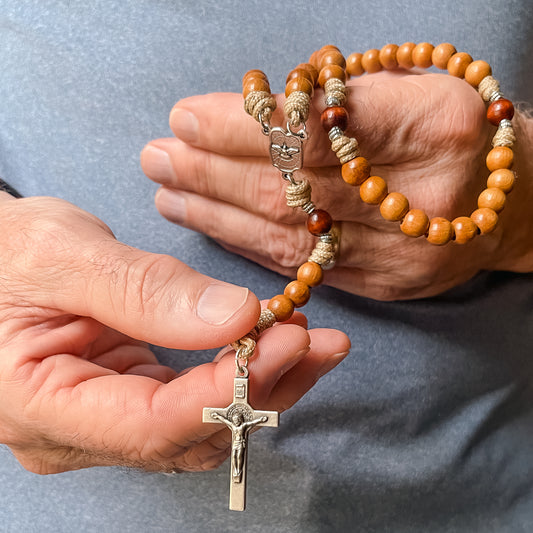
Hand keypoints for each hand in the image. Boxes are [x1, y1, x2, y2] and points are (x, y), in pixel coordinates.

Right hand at [0, 195, 348, 472]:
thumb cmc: (8, 254)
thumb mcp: (64, 256)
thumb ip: (143, 291)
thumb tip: (232, 317)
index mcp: (42, 406)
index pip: (152, 425)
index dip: (227, 393)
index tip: (286, 344)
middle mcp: (80, 431)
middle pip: (190, 434)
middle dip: (261, 389)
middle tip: (317, 340)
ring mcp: (109, 419)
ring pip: (203, 424)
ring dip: (261, 383)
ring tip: (308, 337)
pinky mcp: (132, 396)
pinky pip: (196, 399)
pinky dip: (240, 372)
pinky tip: (271, 341)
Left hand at [141, 71, 532, 299]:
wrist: (509, 199)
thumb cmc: (449, 131)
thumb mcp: (408, 86)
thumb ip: (335, 99)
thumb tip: (248, 112)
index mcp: (436, 126)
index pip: (318, 129)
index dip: (244, 126)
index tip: (185, 118)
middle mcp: (419, 197)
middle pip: (293, 188)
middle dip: (214, 172)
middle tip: (159, 157)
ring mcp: (400, 252)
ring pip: (290, 235)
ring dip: (216, 213)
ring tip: (166, 191)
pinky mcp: (384, 286)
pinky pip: (301, 267)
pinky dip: (247, 244)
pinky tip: (207, 224)